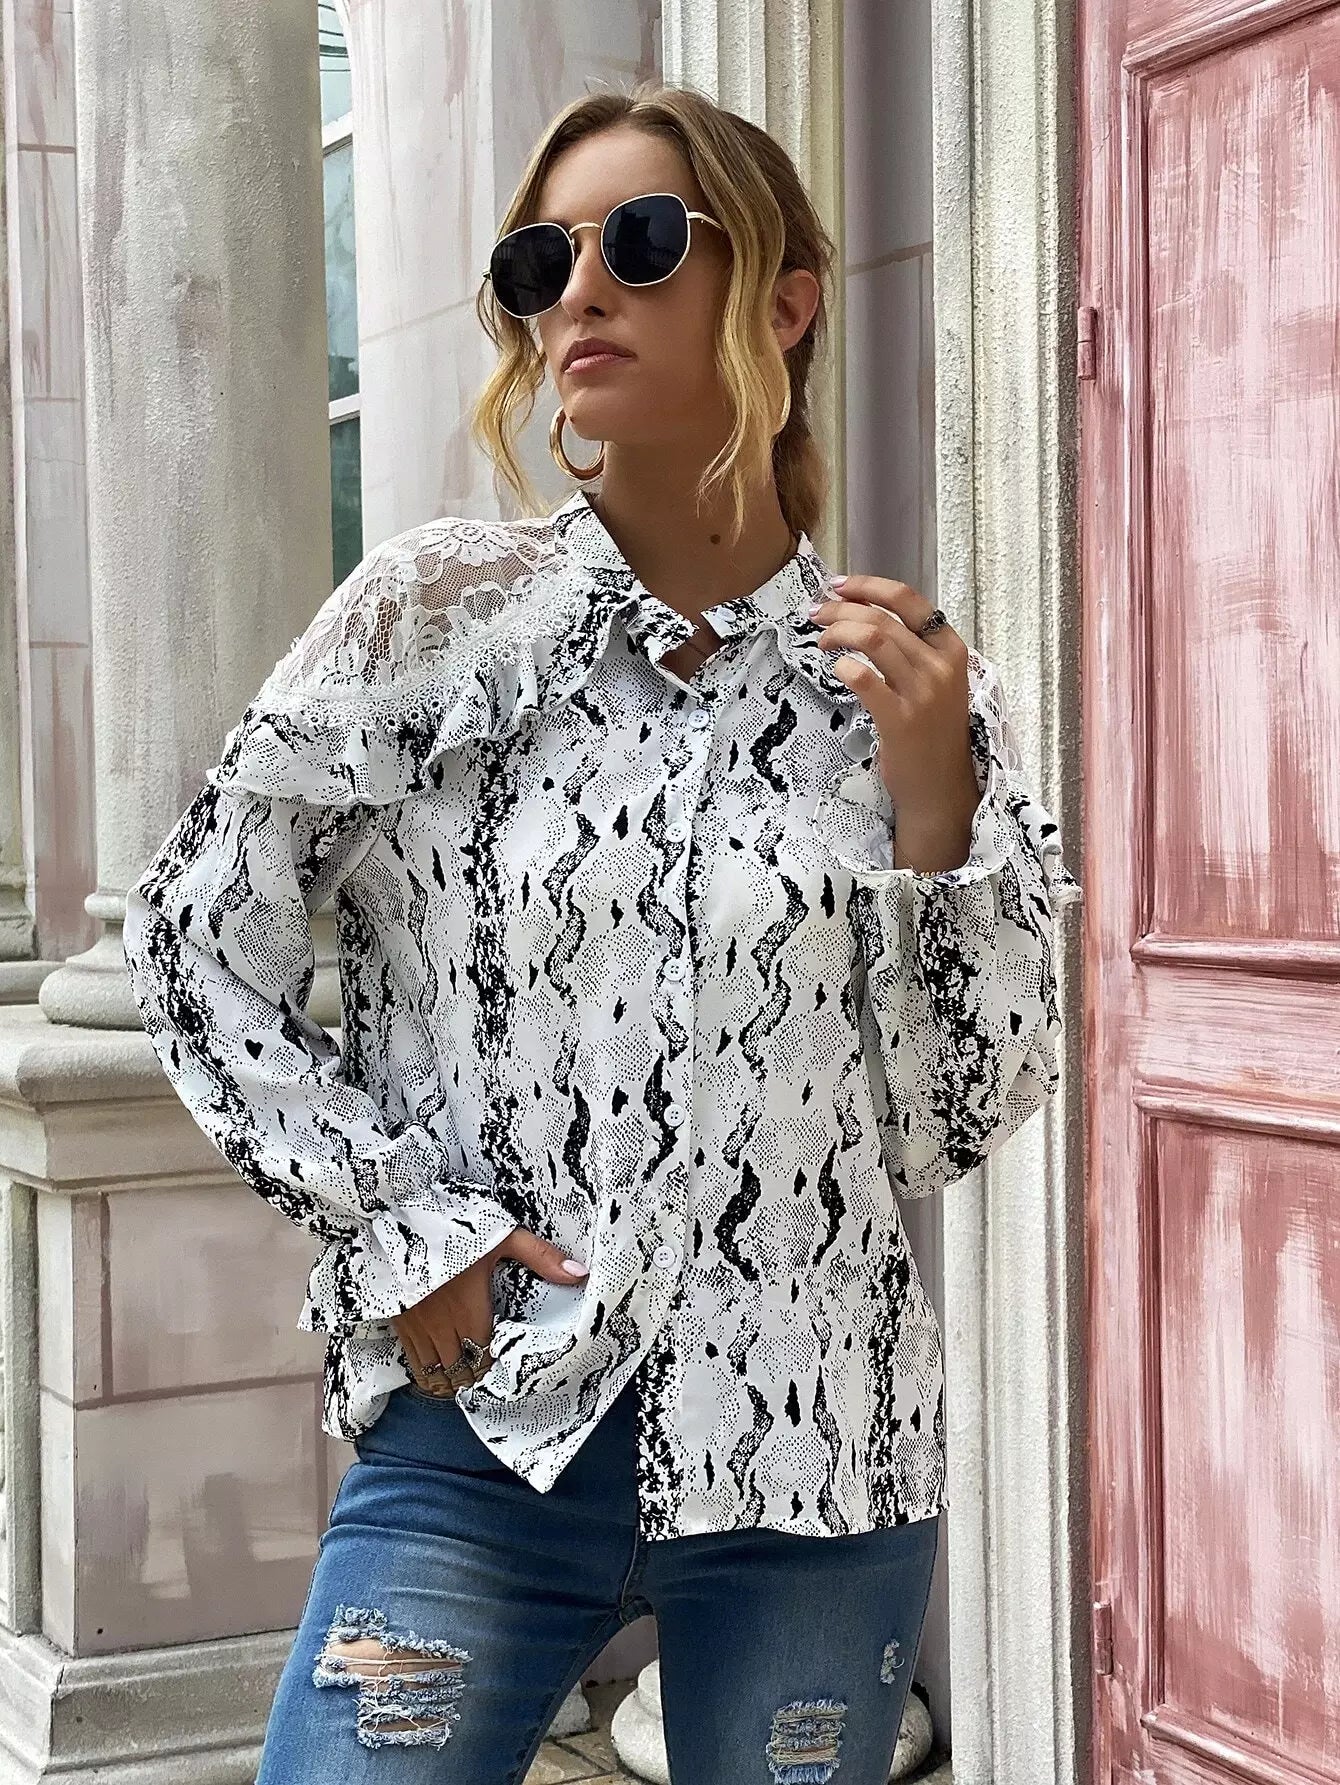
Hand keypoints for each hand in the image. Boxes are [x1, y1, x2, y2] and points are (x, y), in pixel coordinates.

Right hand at [390, 1228, 587, 1397]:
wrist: (398, 1216)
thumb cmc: (453, 1226)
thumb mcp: (501, 1236)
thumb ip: (540, 1257)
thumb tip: (579, 1274)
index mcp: (470, 1310)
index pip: (483, 1357)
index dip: (491, 1366)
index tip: (498, 1365)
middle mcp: (442, 1326)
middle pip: (458, 1370)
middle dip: (470, 1376)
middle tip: (480, 1375)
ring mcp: (416, 1325)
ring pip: (433, 1371)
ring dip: (447, 1379)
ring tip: (458, 1381)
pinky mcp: (397, 1319)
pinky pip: (411, 1359)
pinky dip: (423, 1371)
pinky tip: (432, 1371)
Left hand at [809, 574, 980, 872]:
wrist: (940, 788)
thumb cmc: (931, 734)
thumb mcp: (935, 683)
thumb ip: (911, 650)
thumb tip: (863, 615)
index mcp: (951, 649)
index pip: (908, 600)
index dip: (868, 586)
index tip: (838, 587)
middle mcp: (940, 666)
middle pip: (882, 617)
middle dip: (840, 609)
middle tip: (816, 614)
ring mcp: (922, 693)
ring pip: (872, 638)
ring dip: (837, 632)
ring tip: (821, 642)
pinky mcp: (900, 719)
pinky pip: (864, 678)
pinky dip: (843, 665)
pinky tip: (836, 669)